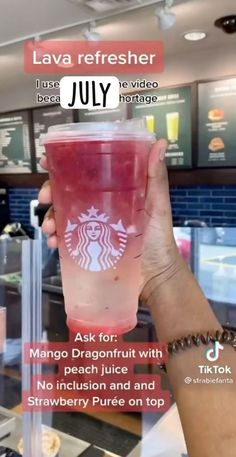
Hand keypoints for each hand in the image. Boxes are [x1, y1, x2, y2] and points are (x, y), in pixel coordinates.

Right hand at [38, 141, 182, 302]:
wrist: (156, 275)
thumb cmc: (160, 237)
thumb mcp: (157, 204)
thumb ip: (156, 177)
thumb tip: (159, 142)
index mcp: (113, 191)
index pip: (85, 172)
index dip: (64, 165)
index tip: (47, 162)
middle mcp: (99, 206)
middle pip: (67, 192)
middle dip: (50, 191)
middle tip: (45, 197)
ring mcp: (92, 227)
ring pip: (63, 215)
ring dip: (50, 216)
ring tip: (50, 226)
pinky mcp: (88, 246)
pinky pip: (66, 239)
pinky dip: (56, 238)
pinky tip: (54, 242)